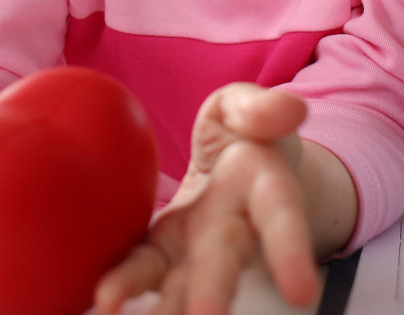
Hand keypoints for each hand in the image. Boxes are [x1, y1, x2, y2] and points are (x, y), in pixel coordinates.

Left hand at [96, 84, 326, 314]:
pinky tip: (103, 300)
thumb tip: (289, 109)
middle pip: (225, 263)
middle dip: (213, 292)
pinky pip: (144, 270)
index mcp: (266, 189)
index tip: (300, 291)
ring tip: (121, 309)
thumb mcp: (248, 109)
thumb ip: (260, 108)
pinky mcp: (163, 252)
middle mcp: (234, 230)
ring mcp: (197, 248)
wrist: (233, 166)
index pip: (281, 218)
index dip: (289, 252)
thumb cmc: (244, 134)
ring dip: (164, 305)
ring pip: (182, 281)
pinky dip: (124, 286)